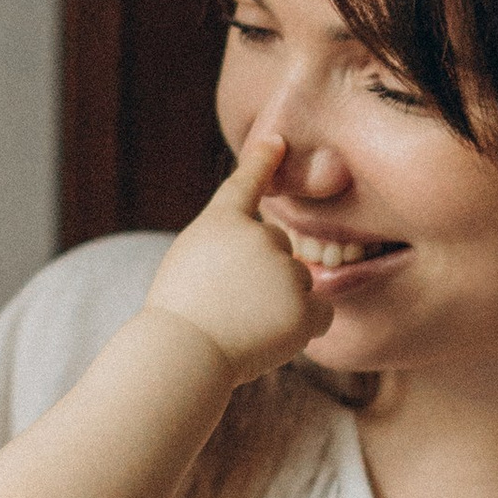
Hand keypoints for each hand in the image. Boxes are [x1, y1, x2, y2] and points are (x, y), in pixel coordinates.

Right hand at [143, 125, 315, 379]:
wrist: (182, 355)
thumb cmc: (177, 320)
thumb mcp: (188, 267)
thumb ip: (225, 252)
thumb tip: (265, 261)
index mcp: (222, 223)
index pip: (245, 184)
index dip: (262, 161)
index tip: (276, 142)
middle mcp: (258, 236)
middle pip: (279, 250)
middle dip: (266, 276)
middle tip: (231, 307)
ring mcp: (284, 270)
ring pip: (299, 283)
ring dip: (281, 305)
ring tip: (243, 327)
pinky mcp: (304, 306)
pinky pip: (320, 314)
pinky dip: (303, 328)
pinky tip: (272, 339)